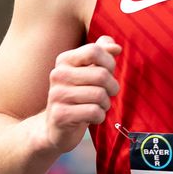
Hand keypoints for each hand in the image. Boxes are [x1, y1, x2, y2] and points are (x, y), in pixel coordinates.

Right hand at [40, 35, 121, 152]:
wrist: (56, 127)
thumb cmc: (78, 96)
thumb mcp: (89, 72)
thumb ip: (101, 54)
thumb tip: (115, 47)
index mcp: (64, 60)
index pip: (94, 50)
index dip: (109, 63)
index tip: (108, 73)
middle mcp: (58, 75)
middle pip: (102, 74)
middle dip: (112, 88)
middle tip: (107, 95)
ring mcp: (57, 95)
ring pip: (100, 95)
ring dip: (105, 104)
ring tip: (97, 107)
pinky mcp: (61, 115)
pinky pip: (94, 112)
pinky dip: (99, 117)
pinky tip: (91, 118)